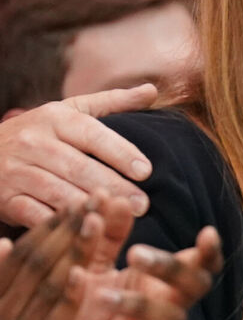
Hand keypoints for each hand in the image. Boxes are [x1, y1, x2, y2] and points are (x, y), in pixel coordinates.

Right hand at [0, 84, 156, 227]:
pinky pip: (33, 214)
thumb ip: (111, 102)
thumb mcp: (70, 111)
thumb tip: (151, 90)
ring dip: (90, 207)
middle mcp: (33, 142)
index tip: (146, 171)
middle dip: (113, 186)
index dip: (120, 153)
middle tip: (142, 204)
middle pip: (78, 167)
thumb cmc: (39, 132)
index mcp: (54, 118)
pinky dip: (59, 223)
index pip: (92, 134)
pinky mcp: (4, 198)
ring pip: (57, 192)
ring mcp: (16, 171)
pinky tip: (84, 229)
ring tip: (118, 217)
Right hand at [0, 205, 100, 319]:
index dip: (48, 228)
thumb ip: (7, 287)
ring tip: (91, 219)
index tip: (76, 200)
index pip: (20, 258)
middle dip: (63, 229)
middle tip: (89, 196)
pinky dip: (63, 299)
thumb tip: (8, 246)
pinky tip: (82, 274)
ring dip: (69, 251)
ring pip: (42, 288)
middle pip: (32, 265)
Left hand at [48, 216, 222, 319]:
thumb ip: (106, 238)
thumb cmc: (82, 312)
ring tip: (100, 296)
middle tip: (135, 254)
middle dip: (170, 267)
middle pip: (194, 286)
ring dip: (139, 304)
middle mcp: (169, 310)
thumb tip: (117, 197)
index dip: (210, 251)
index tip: (207, 233)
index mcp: (162, 283)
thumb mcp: (91, 269)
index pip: (200, 265)